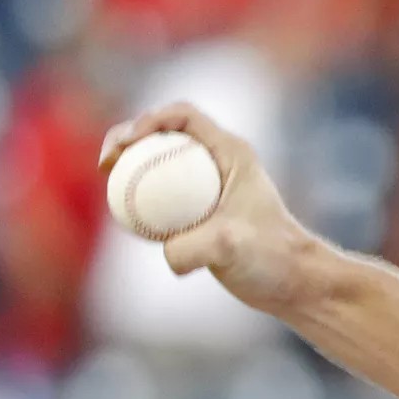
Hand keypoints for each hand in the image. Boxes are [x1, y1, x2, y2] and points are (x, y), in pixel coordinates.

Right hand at [100, 103, 325, 316]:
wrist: (291, 282)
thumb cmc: (272, 257)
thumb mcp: (230, 247)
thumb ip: (193, 247)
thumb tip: (166, 254)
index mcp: (231, 152)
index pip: (183, 116)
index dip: (149, 120)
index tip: (129, 144)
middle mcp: (217, 162)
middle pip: (162, 134)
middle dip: (127, 138)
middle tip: (106, 162)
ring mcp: (205, 187)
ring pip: (157, 163)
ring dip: (129, 165)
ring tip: (106, 177)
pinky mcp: (197, 212)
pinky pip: (158, 195)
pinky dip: (138, 197)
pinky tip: (122, 214)